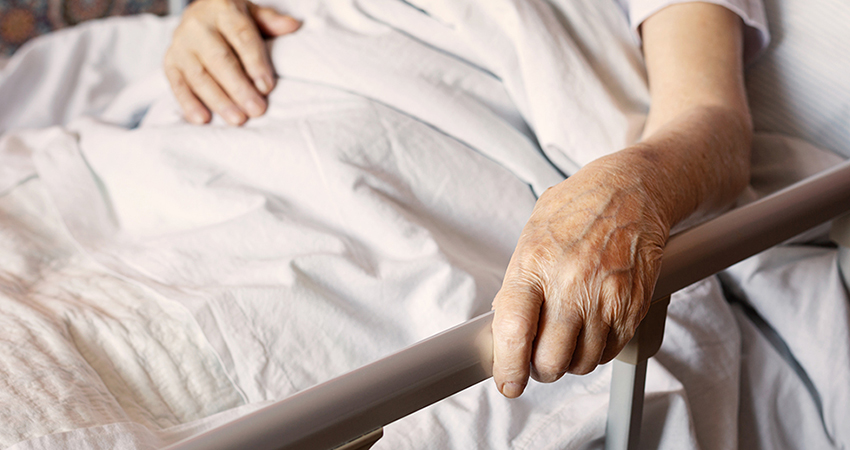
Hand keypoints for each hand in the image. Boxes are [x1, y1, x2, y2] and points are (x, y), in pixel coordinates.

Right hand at [164, 0, 300, 124]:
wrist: (199, 13)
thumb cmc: (232, 19)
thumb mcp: (252, 13)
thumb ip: (270, 21)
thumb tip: (293, 25)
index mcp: (223, 10)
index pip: (241, 37)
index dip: (255, 63)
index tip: (267, 87)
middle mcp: (198, 25)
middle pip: (219, 59)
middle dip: (239, 88)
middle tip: (257, 110)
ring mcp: (181, 44)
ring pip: (199, 75)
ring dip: (218, 100)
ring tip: (237, 119)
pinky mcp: (170, 60)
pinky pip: (176, 83)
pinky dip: (188, 102)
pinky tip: (203, 119)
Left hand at [491, 155, 668, 397]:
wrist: (631, 190)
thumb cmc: (575, 210)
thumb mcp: (531, 236)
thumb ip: (517, 283)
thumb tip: (503, 330)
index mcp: (535, 263)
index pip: (515, 330)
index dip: (508, 367)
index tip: (508, 383)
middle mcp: (571, 283)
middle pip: (550, 359)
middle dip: (540, 368)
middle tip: (537, 358)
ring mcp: (605, 297)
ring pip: (582, 362)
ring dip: (569, 361)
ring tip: (565, 339)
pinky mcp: (633, 306)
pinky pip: (610, 351)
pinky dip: (597, 350)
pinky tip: (590, 329)